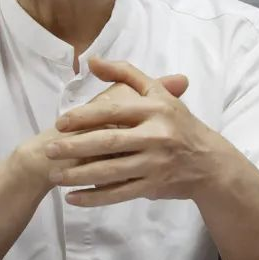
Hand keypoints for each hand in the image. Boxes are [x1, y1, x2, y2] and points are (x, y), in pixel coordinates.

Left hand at [44, 58, 226, 205]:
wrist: (208, 162)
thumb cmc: (178, 122)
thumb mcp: (157, 93)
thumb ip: (125, 74)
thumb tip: (91, 61)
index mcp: (154, 109)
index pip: (113, 111)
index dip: (84, 117)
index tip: (60, 123)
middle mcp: (156, 136)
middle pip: (109, 141)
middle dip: (76, 147)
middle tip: (49, 150)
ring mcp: (155, 163)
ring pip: (112, 171)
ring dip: (80, 175)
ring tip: (55, 176)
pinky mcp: (154, 185)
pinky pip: (120, 193)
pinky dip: (96, 198)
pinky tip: (73, 198)